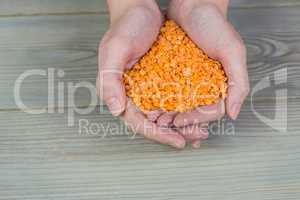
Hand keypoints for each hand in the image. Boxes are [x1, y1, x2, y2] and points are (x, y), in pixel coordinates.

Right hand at [97, 1, 185, 148]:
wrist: (140, 9)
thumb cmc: (125, 27)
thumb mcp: (114, 51)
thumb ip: (110, 80)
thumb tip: (115, 110)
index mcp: (120, 93)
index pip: (138, 122)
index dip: (157, 134)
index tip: (177, 141)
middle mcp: (135, 95)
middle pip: (155, 123)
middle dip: (175, 133)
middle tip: (195, 138)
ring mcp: (149, 88)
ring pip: (166, 114)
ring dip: (183, 124)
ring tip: (201, 130)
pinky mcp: (161, 80)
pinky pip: (174, 98)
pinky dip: (185, 108)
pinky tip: (198, 112)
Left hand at [156, 0, 249, 146]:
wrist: (192, 5)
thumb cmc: (215, 25)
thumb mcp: (232, 51)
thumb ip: (238, 82)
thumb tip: (234, 114)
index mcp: (221, 85)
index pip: (211, 112)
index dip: (196, 120)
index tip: (181, 122)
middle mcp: (205, 86)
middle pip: (194, 113)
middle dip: (180, 122)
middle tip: (166, 125)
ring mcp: (188, 80)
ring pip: (179, 105)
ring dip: (168, 115)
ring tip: (156, 119)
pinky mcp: (173, 72)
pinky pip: (166, 90)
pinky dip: (160, 100)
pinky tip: (151, 105)